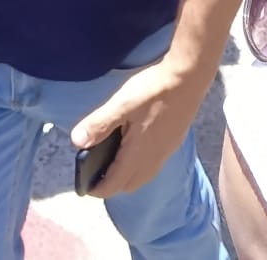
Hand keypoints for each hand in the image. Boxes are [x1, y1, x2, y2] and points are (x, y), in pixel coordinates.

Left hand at [70, 59, 212, 197]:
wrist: (188, 77)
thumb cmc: (154, 90)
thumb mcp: (121, 104)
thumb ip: (99, 124)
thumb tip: (77, 142)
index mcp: (137, 154)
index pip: (114, 185)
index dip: (98, 189)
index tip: (84, 187)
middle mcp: (153, 159)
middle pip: (129, 185)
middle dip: (112, 185)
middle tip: (96, 172)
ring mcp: (166, 151)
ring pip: (144, 176)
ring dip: (127, 176)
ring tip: (113, 160)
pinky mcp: (174, 141)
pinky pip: (154, 164)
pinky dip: (140, 165)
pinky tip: (135, 145)